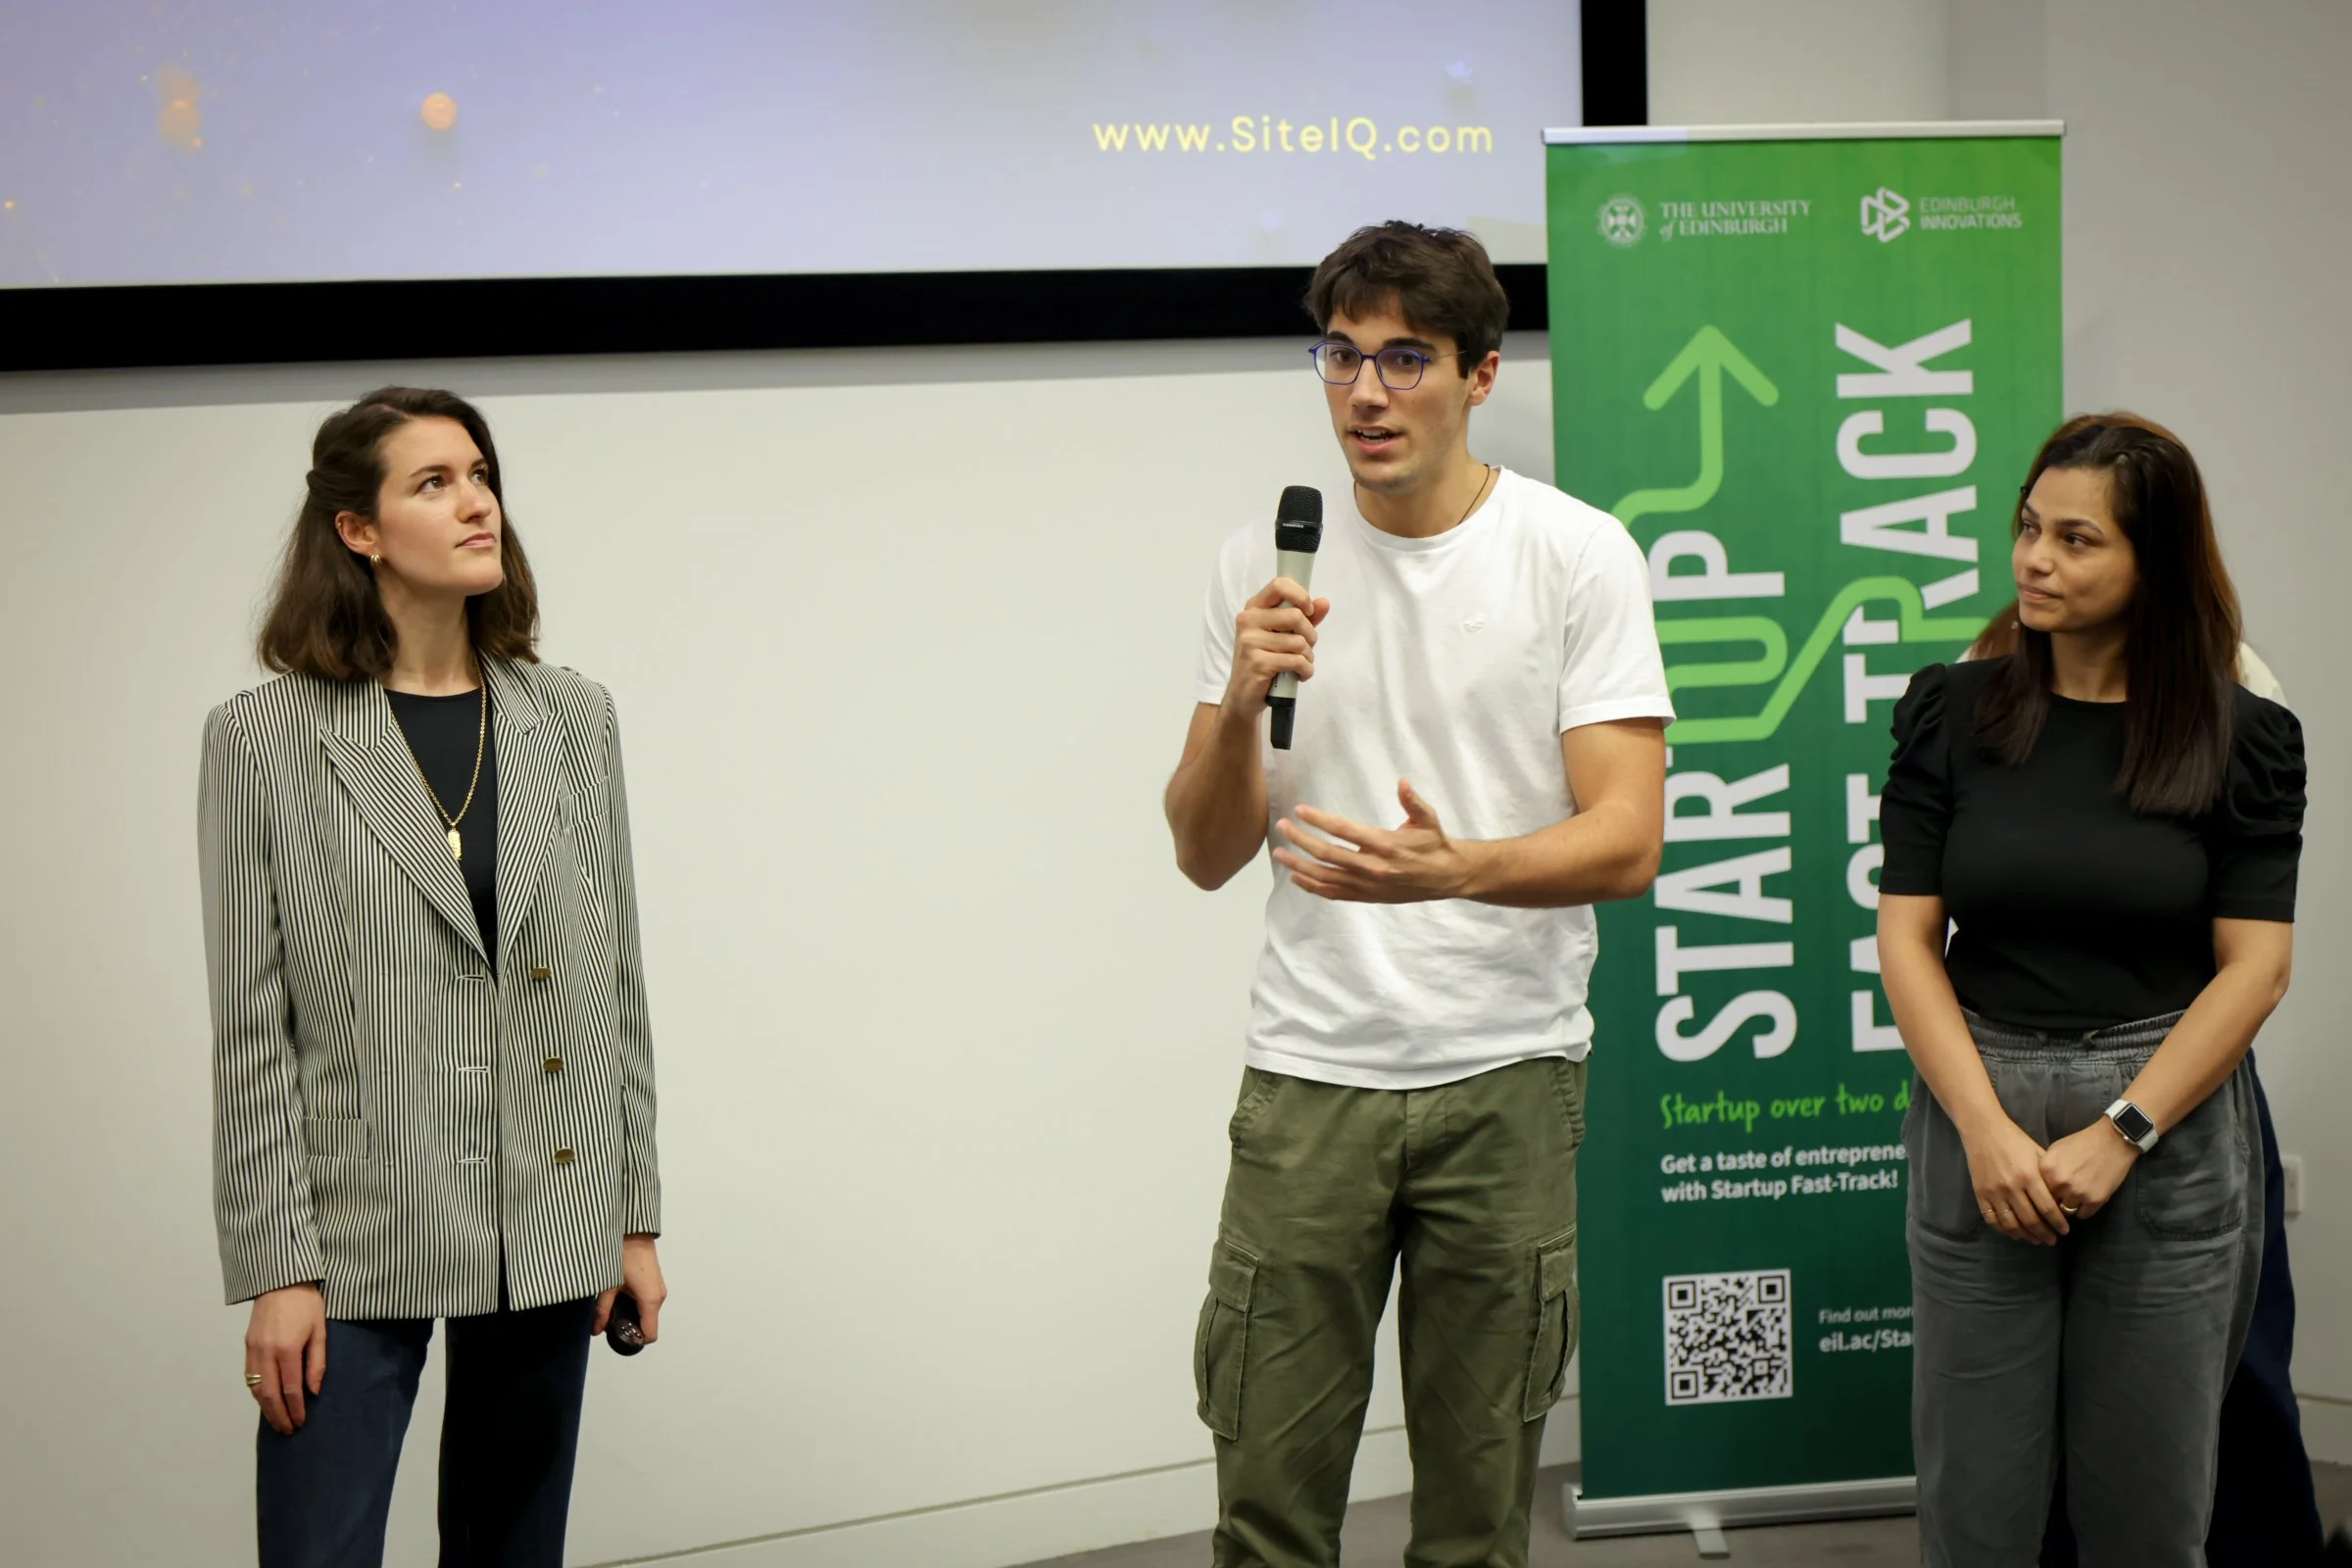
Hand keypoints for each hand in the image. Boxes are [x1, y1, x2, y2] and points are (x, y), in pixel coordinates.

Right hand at [245, 1283, 326, 1434]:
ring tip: (277, 1422)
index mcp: (287, 1349)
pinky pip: (249, 1376)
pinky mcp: (247, 1345)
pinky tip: (266, 1401)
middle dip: (279, 1415)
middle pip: (270, 1394)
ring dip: (266, 1408)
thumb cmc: (306, 1304)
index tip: (302, 1422)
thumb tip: (313, 1391)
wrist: (281, 1280)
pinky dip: (257, 1393)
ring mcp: (253, 1349)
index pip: (290, 1389)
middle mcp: (266, 1352)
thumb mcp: (320, 1331)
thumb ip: (317, 1362)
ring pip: (256, 1388)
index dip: (296, 1409)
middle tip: (289, 1431)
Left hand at [594, 1235, 666, 1345]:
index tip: (619, 1337)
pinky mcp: (655, 1283)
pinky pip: (648, 1302)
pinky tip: (621, 1296)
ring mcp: (659, 1289)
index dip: (635, 1340)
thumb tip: (596, 1330)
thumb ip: (602, 1310)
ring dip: (632, 1315)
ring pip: (647, 1313)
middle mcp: (659, 1297)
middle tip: (610, 1321)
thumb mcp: (608, 1286)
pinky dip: (636, 1305)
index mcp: (650, 1300)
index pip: (650, 1334)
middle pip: (648, 1324)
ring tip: (613, 1306)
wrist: (633, 1232)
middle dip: (630, 1326)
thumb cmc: (623, 1255)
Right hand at [1221, 578, 1330, 714]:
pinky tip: (1300, 675)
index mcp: (1254, 608)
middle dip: (1310, 635)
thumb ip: (1304, 618)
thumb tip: (1324, 602)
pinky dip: (1306, 670)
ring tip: (1300, 664)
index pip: (1279, 585)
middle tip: (1306, 648)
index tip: (1308, 611)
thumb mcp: (1284, 636)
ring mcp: (1250, 641)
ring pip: (1298, 641)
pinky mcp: (1257, 662)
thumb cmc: (1265, 662)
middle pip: (1295, 616)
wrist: (1244, 696)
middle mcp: (1248, 620)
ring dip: (1308, 657)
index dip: (1300, 596)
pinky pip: (1296, 661)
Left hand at [1272, 779, 1474, 902]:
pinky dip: (1313, 886)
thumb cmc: (1435, 844)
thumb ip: (1412, 801)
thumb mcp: (1428, 818)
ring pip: (1325, 877)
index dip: (1319, 820)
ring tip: (1279, 854)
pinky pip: (1334, 893)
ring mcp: (1367, 885)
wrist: (1447, 877)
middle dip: (1301, 840)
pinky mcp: (1366, 897)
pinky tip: (1296, 877)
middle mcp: (1373, 867)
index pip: (1344, 831)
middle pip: (1328, 854)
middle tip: (1281, 827)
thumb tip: (1402, 782)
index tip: (1300, 811)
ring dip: (1299, 865)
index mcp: (1385, 844)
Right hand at [1958, 1117, 2070, 1243]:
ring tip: (2035, 1240)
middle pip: (2031, 1220)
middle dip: (2044, 1234)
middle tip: (2052, 1240)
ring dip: (2025, 1236)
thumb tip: (2061, 1197)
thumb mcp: (2037, 1153)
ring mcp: (1994, 1192)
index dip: (2058, 1223)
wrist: (1983, 1130)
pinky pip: (1992, 1219)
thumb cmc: (2015, 1139)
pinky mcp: (1980, 1194)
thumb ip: (2048, 1176)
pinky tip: (2013, 1232)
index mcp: (2029, 1176)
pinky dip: (2004, 1230)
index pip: (2048, 1208)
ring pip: (2011, 1224)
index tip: (2065, 1231)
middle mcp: (2012, 1187)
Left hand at [2038, 1122, 2139, 1220]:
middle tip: (2061, 1199)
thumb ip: (2046, 1169)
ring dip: (2069, 1207)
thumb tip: (2039, 1186)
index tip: (2045, 1196)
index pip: (2035, 1191)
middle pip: (2049, 1203)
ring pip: (2065, 1212)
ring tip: (2074, 1199)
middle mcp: (2059, 1182)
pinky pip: (2083, 1215)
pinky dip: (2084, 1210)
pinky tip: (2086, 1200)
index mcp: (2046, 1168)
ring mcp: (2078, 1193)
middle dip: (2054, 1202)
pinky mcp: (2095, 1200)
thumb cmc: (2082, 1142)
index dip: (2041, 1193)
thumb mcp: (2056, 1150)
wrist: (2113, 1141)